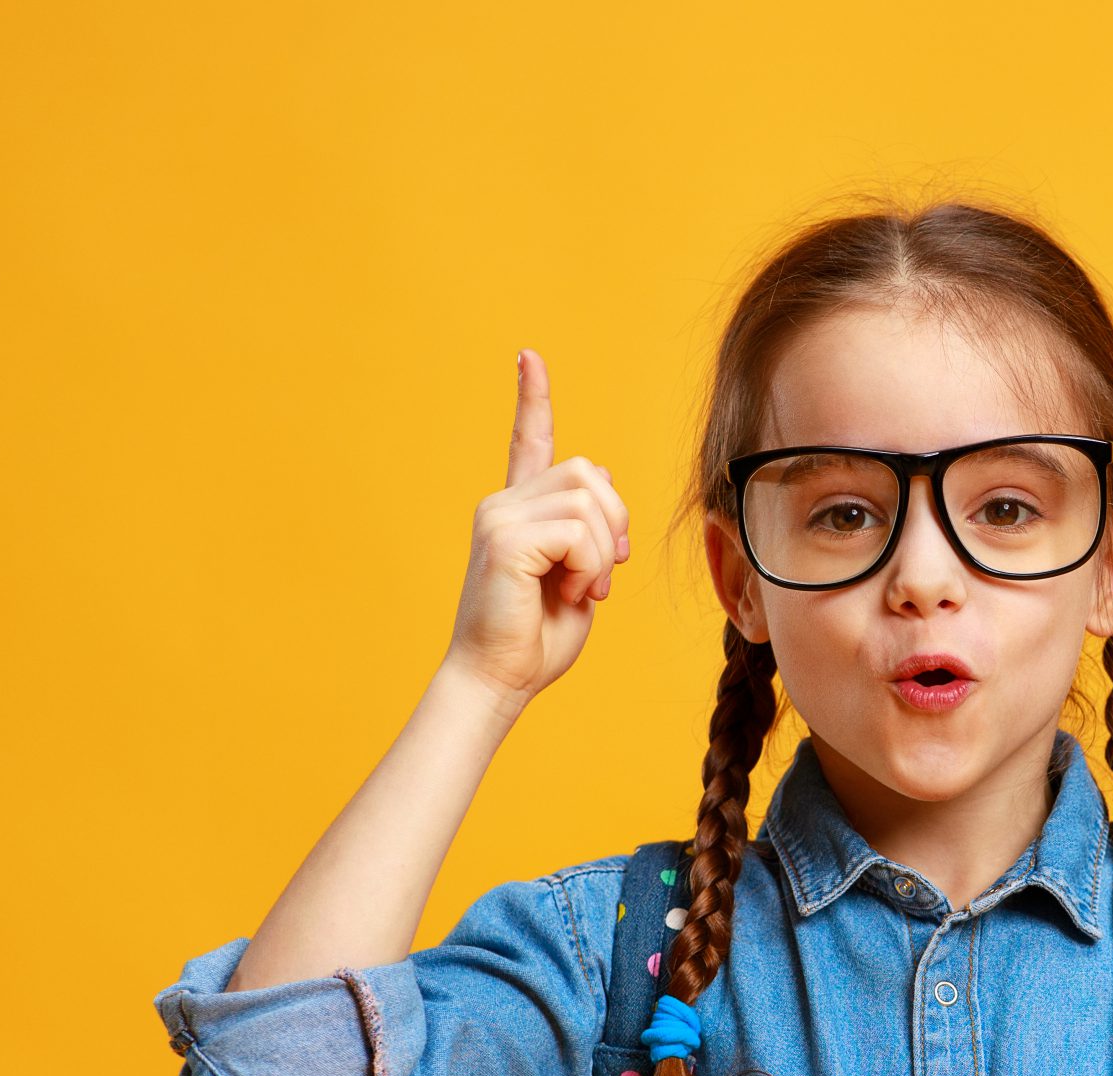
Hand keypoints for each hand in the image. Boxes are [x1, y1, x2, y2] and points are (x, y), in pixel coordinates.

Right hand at [440, 348, 633, 708]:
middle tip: (600, 577)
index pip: (528, 441)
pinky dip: (590, 569)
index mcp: (518, 511)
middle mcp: (503, 504)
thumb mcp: (576, 577)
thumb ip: (588, 533)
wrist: (497, 681)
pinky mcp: (505, 540)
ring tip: (580, 591)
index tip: (529, 356)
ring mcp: (500, 518)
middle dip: (615, 524)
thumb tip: (606, 485)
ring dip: (603, 554)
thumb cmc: (534, 640)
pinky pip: (579, 532)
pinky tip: (568, 595)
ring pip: (590, 500)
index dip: (533, 399)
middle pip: (591, 474)